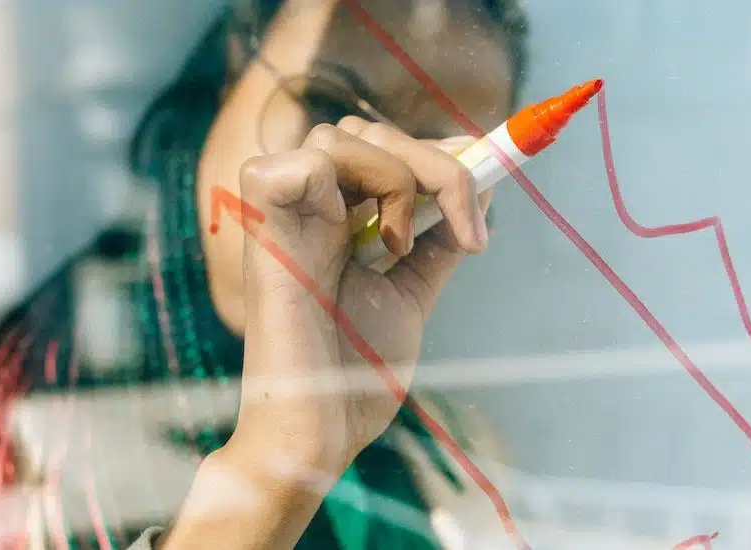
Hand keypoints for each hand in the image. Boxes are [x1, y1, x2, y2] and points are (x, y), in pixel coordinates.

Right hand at [223, 116, 492, 477]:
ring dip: (398, 180)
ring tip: (400, 249)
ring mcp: (284, 217)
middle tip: (466, 229)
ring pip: (341, 136)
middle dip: (435, 167)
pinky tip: (368, 241)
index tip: (486, 172)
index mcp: (336, 221)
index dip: (436, 149)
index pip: (382, 147)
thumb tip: (483, 197)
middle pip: (367, 131)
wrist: (321, 428)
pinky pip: (299, 164)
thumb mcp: (411, 293)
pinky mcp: (264, 231)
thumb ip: (437, 244)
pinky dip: (349, 185)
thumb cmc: (357, 370)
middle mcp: (308, 210)